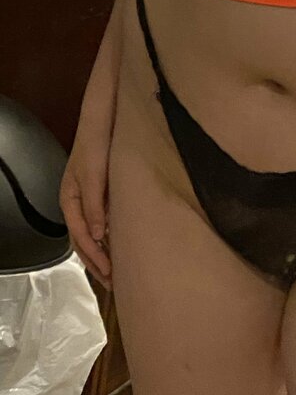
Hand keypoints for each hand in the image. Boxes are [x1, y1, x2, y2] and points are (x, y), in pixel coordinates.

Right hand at [59, 130, 112, 289]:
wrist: (104, 118)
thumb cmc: (97, 144)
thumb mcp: (93, 175)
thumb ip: (95, 205)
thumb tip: (99, 235)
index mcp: (70, 200)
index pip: (81, 236)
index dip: (95, 256)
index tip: (110, 272)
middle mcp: (77, 202)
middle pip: (83, 240)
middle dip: (96, 262)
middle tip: (113, 283)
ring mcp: (88, 197)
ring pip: (92, 232)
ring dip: (101, 253)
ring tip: (115, 272)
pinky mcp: (101, 192)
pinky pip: (101, 221)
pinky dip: (108, 237)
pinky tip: (119, 245)